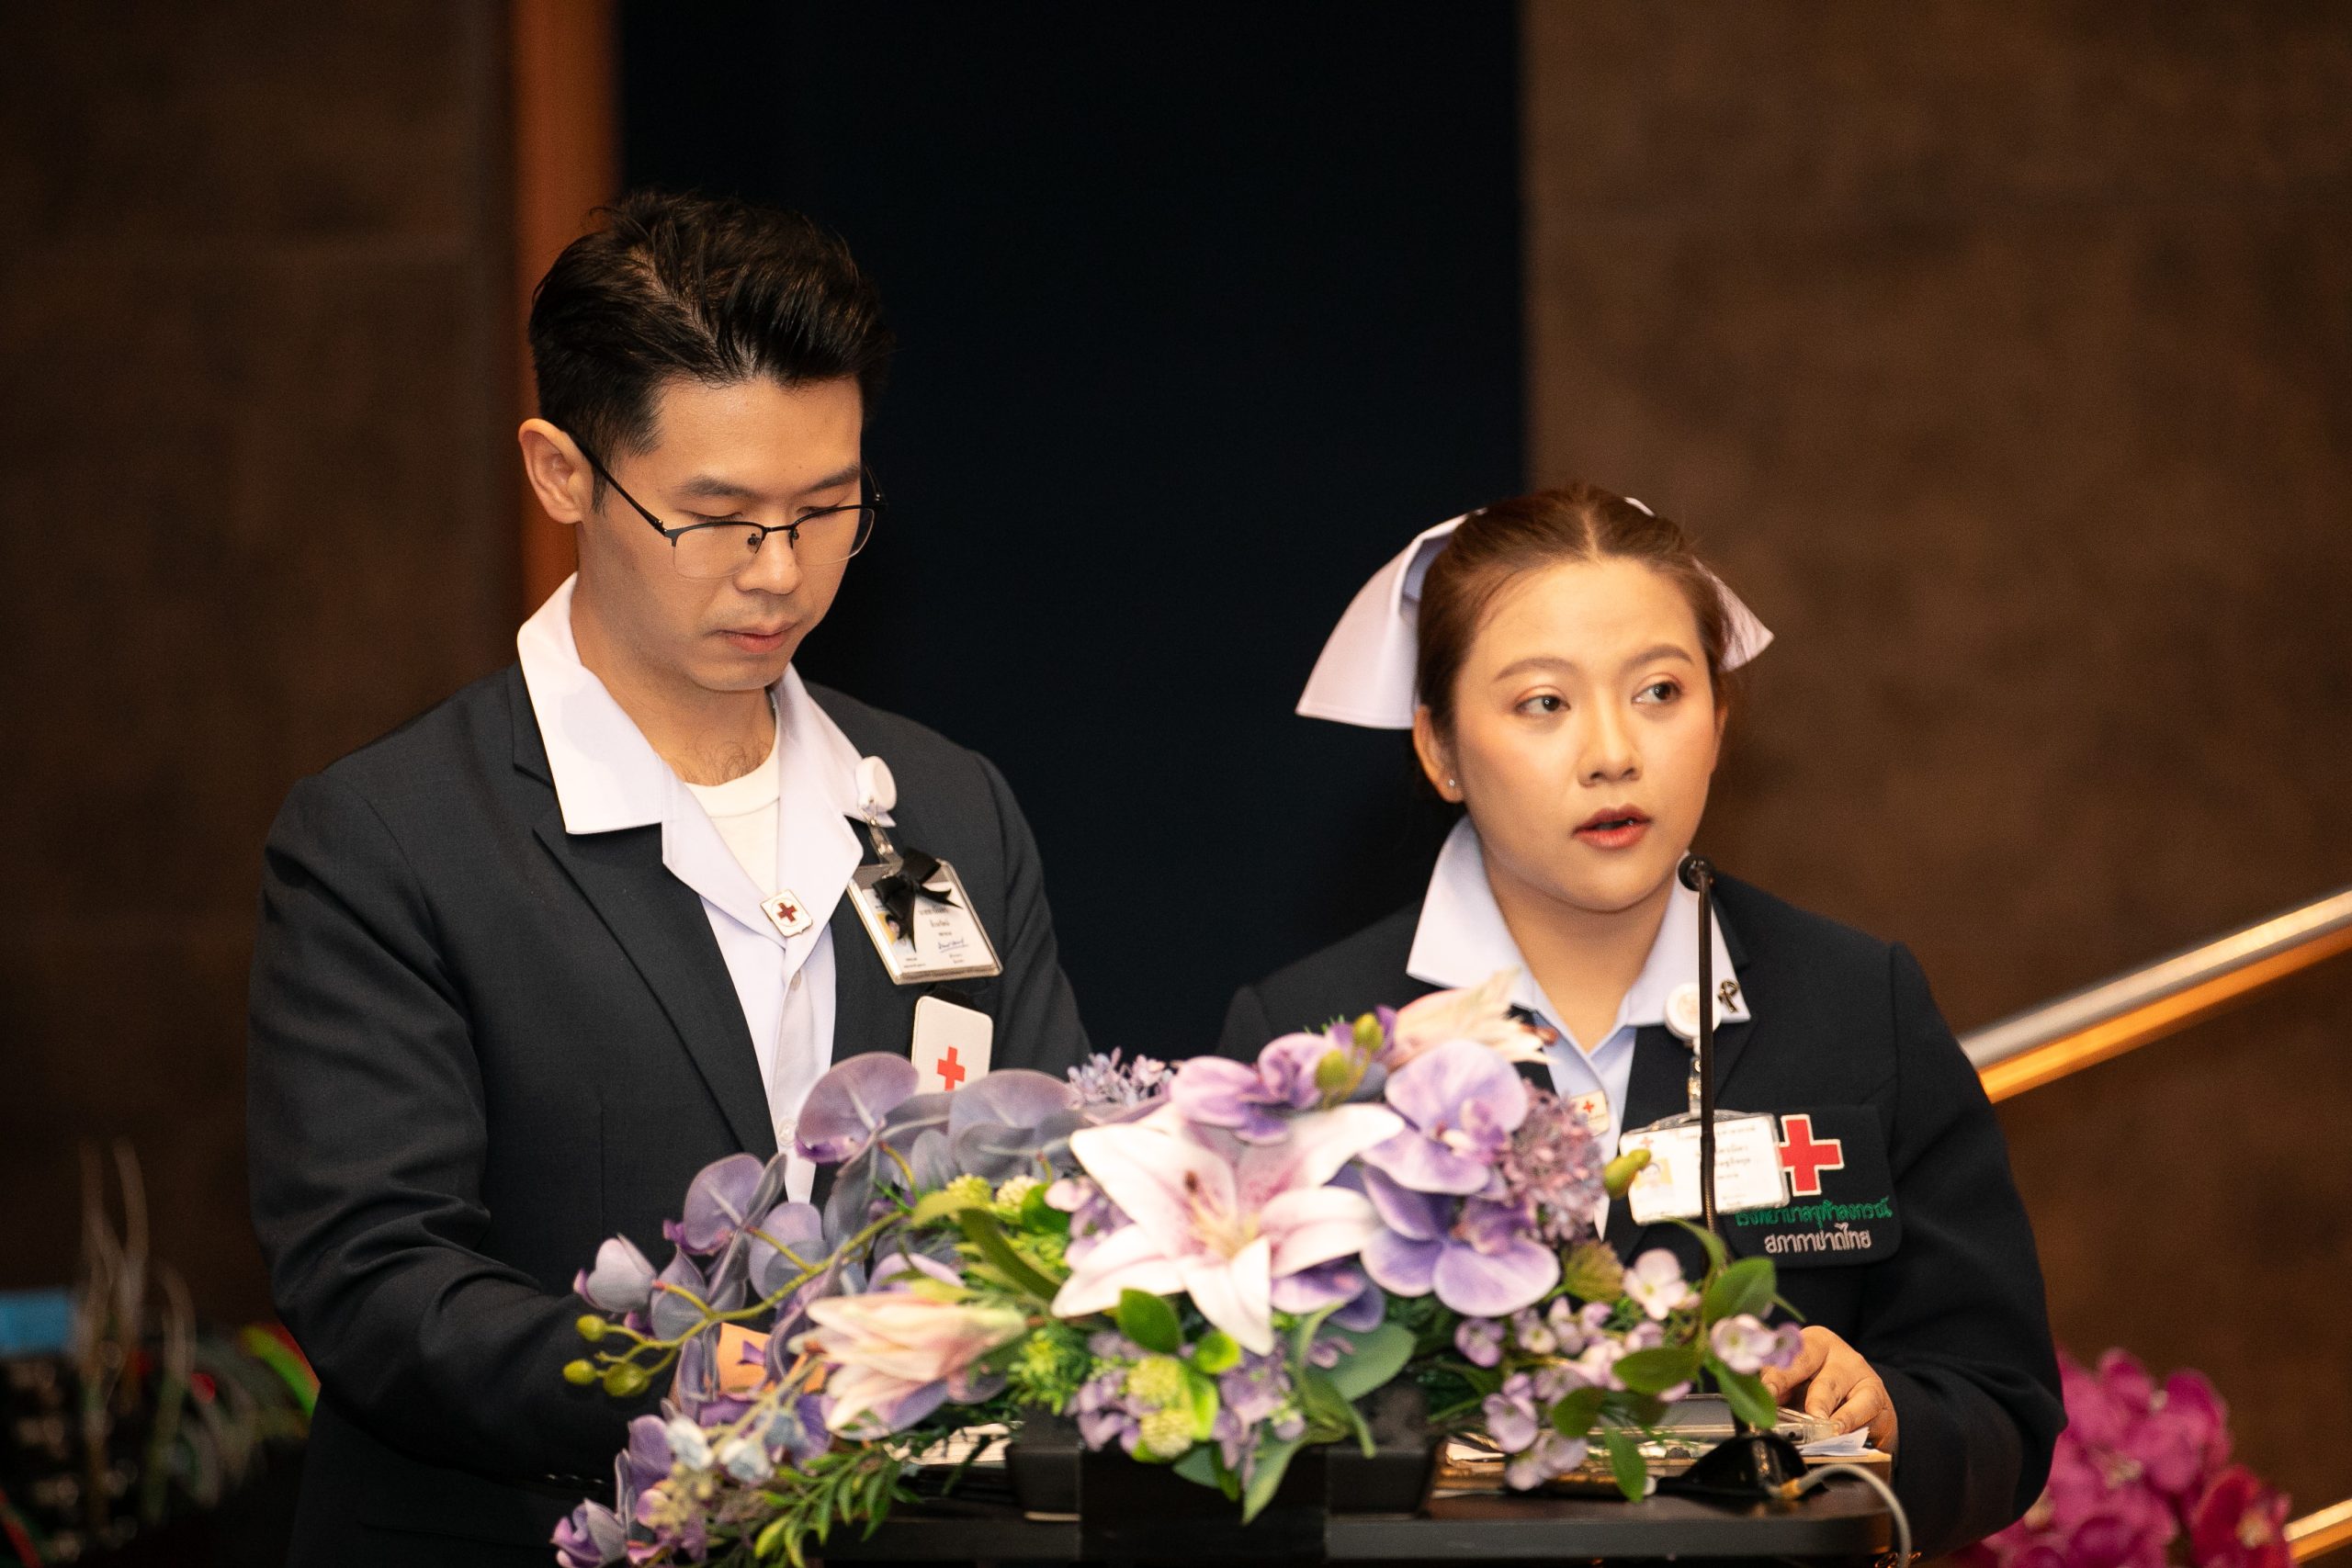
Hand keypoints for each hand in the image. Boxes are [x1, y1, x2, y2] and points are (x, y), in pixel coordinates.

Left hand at [1758, 1326, 1898, 1452]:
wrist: (1864, 1412)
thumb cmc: (1823, 1396)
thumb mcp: (1797, 1390)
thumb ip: (1780, 1393)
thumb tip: (1759, 1406)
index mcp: (1807, 1343)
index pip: (1782, 1353)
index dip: (1769, 1371)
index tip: (1761, 1388)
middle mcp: (1832, 1349)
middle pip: (1805, 1360)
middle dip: (1785, 1378)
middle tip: (1775, 1396)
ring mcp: (1856, 1368)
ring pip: (1831, 1383)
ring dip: (1819, 1403)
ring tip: (1811, 1419)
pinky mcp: (1875, 1392)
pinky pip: (1863, 1403)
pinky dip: (1849, 1418)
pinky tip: (1837, 1428)